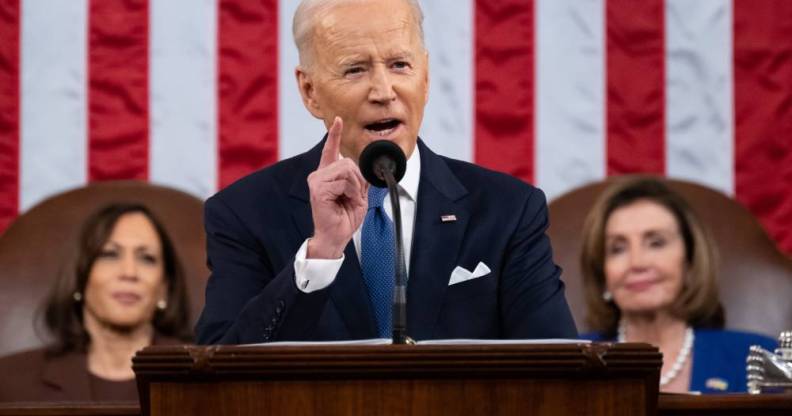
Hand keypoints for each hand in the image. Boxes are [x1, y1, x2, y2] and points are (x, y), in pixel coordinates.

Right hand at [306, 117, 367, 258]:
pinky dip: (350, 192)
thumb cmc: (345, 218)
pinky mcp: (318, 189)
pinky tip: (343, 202)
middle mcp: (320, 174)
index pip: (331, 150)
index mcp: (328, 174)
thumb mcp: (359, 195)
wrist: (336, 236)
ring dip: (355, 187)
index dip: (335, 134)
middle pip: (348, 161)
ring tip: (348, 200)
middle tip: (354, 196)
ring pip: (347, 169)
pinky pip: (343, 181)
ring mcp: (317, 180)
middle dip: (359, 180)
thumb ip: (361, 180)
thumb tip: (370, 168)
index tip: (338, 120)